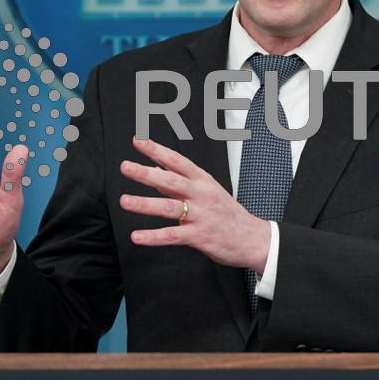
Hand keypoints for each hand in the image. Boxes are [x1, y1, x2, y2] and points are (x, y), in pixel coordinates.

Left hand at [119, 137, 270, 272]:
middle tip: (125, 167)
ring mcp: (200, 215)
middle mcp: (201, 195)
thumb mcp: (208, 191)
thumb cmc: (228, 214)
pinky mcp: (199, 236)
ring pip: (169, 207)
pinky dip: (153, 236)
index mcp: (203, 181)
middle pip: (170, 181)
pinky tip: (137, 236)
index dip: (157, 150)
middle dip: (146, 173)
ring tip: (124, 201)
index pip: (177, 161)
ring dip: (145, 204)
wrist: (253, 238)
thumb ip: (180, 182)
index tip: (138, 141)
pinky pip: (172, 236)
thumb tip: (155, 170)